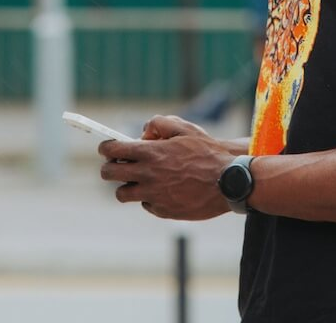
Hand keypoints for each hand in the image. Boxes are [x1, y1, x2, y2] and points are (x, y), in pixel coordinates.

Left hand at [99, 115, 234, 219]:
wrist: (229, 182)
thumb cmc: (208, 153)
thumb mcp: (185, 129)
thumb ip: (159, 124)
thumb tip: (143, 134)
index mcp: (151, 153)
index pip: (112, 150)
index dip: (105, 148)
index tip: (106, 148)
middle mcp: (148, 175)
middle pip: (109, 174)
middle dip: (108, 167)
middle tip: (116, 164)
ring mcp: (154, 196)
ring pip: (122, 194)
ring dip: (126, 186)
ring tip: (138, 180)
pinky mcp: (163, 211)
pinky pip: (145, 205)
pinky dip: (149, 198)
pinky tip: (163, 190)